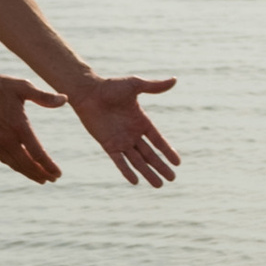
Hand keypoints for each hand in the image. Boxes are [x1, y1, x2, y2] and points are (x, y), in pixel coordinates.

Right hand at [0, 63, 69, 181]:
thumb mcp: (24, 87)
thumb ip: (44, 97)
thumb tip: (65, 99)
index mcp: (19, 126)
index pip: (38, 153)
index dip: (49, 166)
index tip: (58, 173)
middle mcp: (7, 139)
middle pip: (27, 164)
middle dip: (41, 173)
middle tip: (53, 179)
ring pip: (15, 164)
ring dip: (29, 173)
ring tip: (40, 178)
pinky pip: (4, 159)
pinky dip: (15, 166)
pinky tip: (21, 167)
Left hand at [64, 71, 181, 188]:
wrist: (88, 92)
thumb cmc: (110, 86)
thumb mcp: (135, 85)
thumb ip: (154, 86)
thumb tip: (175, 80)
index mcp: (141, 121)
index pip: (158, 140)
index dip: (168, 151)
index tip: (178, 163)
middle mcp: (132, 134)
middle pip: (150, 154)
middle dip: (161, 167)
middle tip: (172, 179)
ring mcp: (121, 141)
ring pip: (138, 161)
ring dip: (148, 173)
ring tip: (159, 185)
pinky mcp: (108, 145)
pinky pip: (120, 161)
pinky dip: (127, 171)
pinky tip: (135, 181)